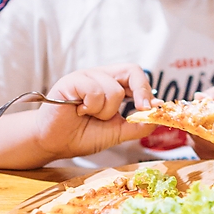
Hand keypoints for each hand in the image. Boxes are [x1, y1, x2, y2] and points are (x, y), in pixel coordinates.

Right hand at [33, 64, 154, 158]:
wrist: (55, 144)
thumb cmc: (82, 135)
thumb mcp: (117, 132)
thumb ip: (138, 125)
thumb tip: (159, 115)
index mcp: (112, 85)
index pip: (136, 76)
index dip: (147, 90)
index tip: (150, 109)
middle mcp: (100, 76)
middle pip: (131, 70)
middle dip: (140, 91)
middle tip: (139, 108)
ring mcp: (86, 77)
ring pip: (114, 89)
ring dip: (106, 111)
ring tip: (89, 115)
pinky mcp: (71, 81)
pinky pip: (95, 91)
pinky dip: (91, 107)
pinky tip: (78, 111)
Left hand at [188, 84, 213, 160]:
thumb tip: (196, 97)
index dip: (207, 126)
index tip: (193, 117)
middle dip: (199, 134)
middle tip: (186, 122)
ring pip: (211, 155)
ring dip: (197, 142)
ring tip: (191, 128)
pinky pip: (211, 158)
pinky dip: (201, 147)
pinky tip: (197, 135)